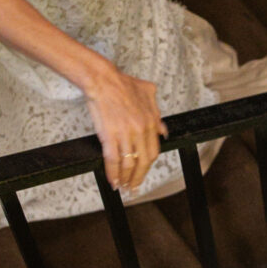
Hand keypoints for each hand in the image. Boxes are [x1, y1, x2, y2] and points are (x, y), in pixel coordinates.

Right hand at [83, 59, 166, 191]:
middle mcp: (141, 129)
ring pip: (128, 163)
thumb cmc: (122, 83)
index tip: (143, 173)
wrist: (102, 79)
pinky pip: (113, 160)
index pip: (153, 151)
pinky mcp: (109, 135)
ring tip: (122, 187)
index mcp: (151, 120)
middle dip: (138, 178)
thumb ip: (157, 113)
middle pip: (143, 161)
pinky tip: (112, 181)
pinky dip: (113, 173)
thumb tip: (164, 130)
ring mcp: (126, 133)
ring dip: (125, 179)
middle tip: (133, 188)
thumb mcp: (147, 93)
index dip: (147, 166)